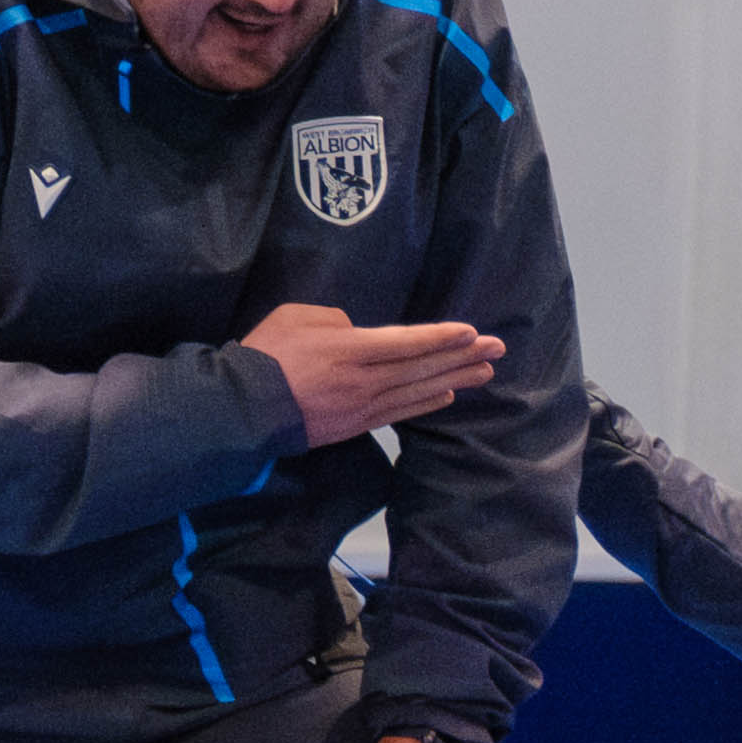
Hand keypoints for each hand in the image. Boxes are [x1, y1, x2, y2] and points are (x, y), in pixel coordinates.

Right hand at [239, 303, 503, 449]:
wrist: (243, 409)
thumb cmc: (266, 355)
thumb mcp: (296, 316)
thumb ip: (334, 319)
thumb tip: (358, 330)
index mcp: (349, 349)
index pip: (407, 343)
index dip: (442, 338)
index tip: (472, 333)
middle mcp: (364, 380)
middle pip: (422, 368)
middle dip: (463, 357)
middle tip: (497, 349)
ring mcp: (362, 407)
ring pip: (417, 392)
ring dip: (455, 380)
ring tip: (485, 372)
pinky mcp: (355, 426)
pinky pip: (399, 413)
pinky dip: (426, 404)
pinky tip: (447, 396)